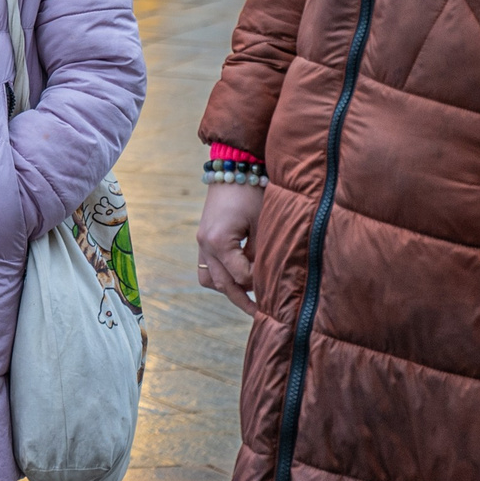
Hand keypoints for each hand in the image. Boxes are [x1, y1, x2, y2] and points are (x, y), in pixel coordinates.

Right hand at [196, 180, 265, 317]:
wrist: (233, 166)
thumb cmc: (252, 192)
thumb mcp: (263, 223)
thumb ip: (264, 253)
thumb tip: (269, 280)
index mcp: (218, 241)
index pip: (241, 276)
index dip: (261, 284)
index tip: (278, 289)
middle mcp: (205, 244)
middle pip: (222, 284)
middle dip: (242, 300)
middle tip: (261, 314)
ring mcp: (201, 241)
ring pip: (209, 279)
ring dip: (227, 289)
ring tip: (248, 298)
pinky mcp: (204, 237)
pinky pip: (207, 267)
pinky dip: (221, 276)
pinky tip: (239, 278)